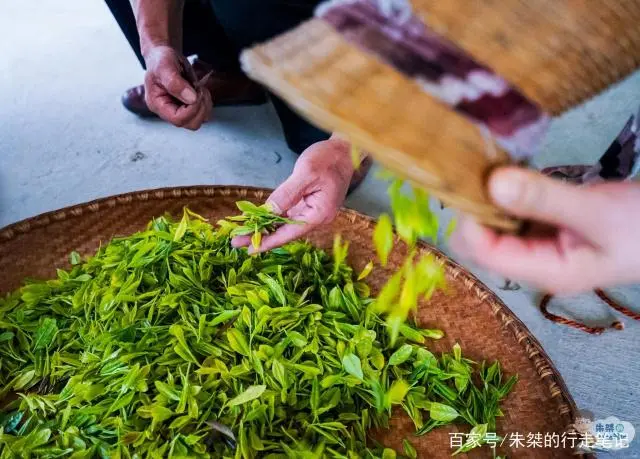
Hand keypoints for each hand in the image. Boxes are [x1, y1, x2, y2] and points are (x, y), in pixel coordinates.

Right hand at [143, 45, 211, 129]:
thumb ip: (174, 82)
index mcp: (158, 104)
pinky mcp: (189, 106)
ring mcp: (180, 110)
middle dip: (200, 107)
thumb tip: (191, 98)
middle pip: (191, 124)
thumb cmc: (160, 60)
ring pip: (200, 119)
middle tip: (198, 89)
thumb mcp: (164, 66)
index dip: (191, 109)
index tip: (196, 92)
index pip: (178, 119)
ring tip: (199, 88)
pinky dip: (207, 101)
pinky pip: (204, 112)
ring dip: (205, 104)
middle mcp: (168, 111)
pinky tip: (200, 90)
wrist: (164, 56)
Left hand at [232, 138, 354, 252]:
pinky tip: (258, 221)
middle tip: (236, 242)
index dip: (268, 241)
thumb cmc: (329, 158)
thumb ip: (287, 194)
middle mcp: (317, 217)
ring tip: (243, 234)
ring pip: (285, 225)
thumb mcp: (306, 173)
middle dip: (262, 237)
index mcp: (319, 214)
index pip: (290, 233)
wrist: (346, 149)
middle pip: (286, 232)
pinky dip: (273, 218)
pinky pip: (288, 216)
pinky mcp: (308, 205)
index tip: (249, 249)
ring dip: (265, 228)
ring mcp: (312, 212)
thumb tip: (268, 212)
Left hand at [450, 167, 639, 292]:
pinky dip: (508, 193)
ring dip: (490, 199)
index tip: (472, 180)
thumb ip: (544, 199)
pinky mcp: (548, 227)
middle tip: (481, 168)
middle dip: (477, 208)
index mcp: (544, 271)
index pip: (483, 252)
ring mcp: (540, 245)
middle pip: (481, 241)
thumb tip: (491, 183)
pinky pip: (514, 213)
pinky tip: (512, 172)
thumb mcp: (597, 211)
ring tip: (492, 165)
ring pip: (494, 225)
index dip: (471, 218)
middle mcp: (534, 262)